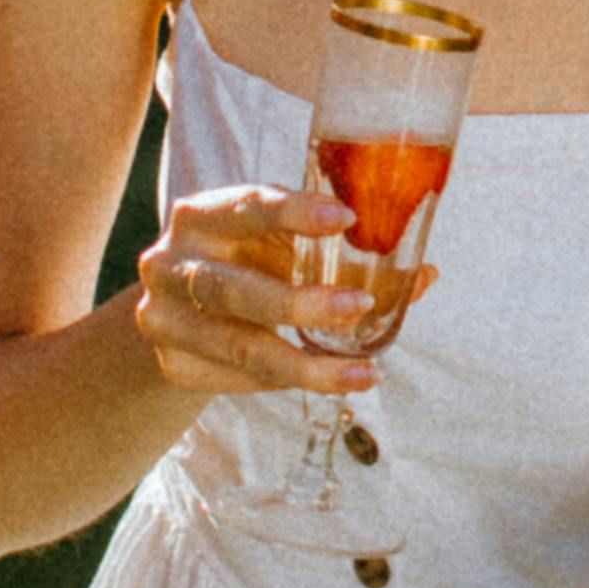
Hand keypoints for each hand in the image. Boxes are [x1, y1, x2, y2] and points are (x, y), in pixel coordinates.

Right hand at [128, 186, 392, 416]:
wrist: (181, 310)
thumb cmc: (248, 262)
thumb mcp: (280, 245)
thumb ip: (340, 253)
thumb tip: (426, 274)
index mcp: (199, 215)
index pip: (244, 206)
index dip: (293, 212)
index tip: (347, 218)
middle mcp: (169, 263)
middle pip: (231, 288)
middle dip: (298, 302)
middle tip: (358, 309)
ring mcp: (163, 318)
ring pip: (238, 346)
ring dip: (305, 364)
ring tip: (362, 373)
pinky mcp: (173, 364)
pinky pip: (237, 378)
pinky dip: (286, 381)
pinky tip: (328, 379)